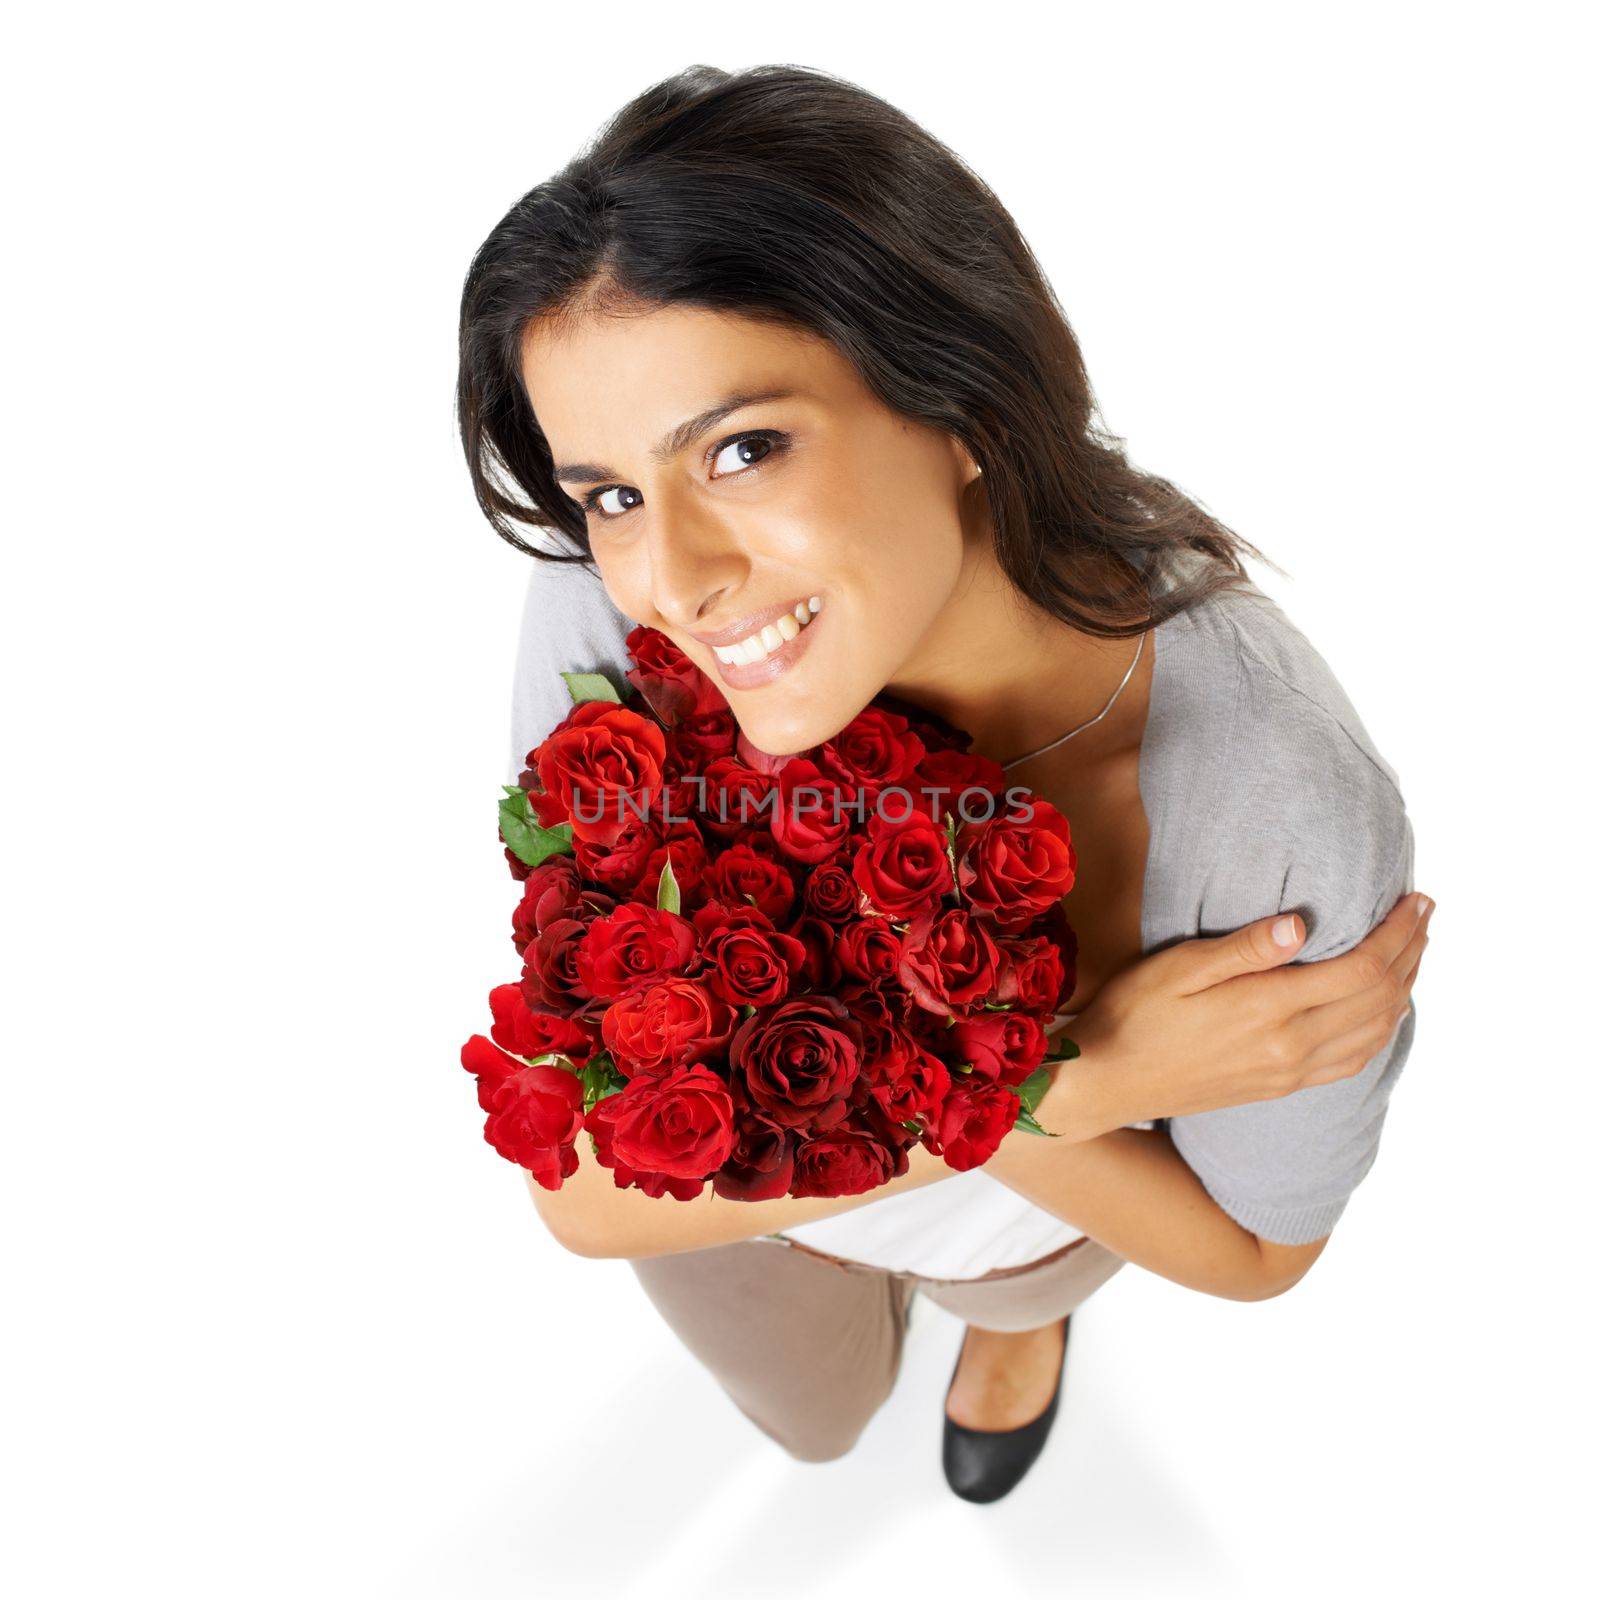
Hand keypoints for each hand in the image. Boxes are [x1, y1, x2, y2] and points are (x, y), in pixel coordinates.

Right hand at [1043, 890, 1433, 1136]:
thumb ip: (1242, 948)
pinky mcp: (1281, 1087)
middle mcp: (1291, 1047)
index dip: (1397, 933)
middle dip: (1411, 952)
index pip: (1361, 969)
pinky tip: (1382, 1011)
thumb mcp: (1177, 967)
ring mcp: (1290, 1073)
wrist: (1108, 1082)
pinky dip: (1382, 1030)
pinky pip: (1353, 1061)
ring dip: (1404, 989)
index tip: (1414, 900)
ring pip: (1375, 1032)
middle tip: (1426, 912)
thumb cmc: (1133, 1014)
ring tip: (1414, 952)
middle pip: (1380, 1000)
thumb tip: (1300, 924)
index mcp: (1268, 1010)